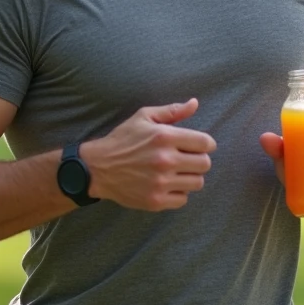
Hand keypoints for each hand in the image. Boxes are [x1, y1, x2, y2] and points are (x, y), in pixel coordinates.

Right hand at [82, 99, 215, 211]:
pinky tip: (168, 185)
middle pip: (205, 164)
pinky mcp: (155, 201)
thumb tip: (195, 103)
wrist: (98, 168)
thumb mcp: (144, 117)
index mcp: (164, 137)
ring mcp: (160, 183)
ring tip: (177, 172)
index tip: (199, 146)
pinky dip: (178, 193)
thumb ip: (172, 111)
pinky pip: (183, 199)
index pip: (205, 143)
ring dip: (190, 177)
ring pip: (197, 183)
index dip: (206, 144)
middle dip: (199, 160)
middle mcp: (165, 160)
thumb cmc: (122, 140)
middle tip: (187, 159)